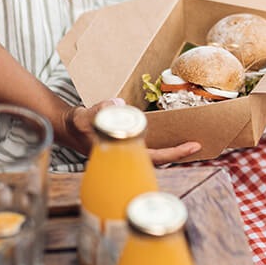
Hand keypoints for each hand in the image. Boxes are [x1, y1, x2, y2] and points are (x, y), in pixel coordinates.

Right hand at [60, 100, 201, 164]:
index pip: (153, 157)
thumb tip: (120, 104)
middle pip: (158, 160)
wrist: (67, 128)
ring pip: (154, 155)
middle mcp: (127, 158)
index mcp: (121, 156)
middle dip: (178, 154)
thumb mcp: (85, 117)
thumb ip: (100, 110)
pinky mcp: (125, 145)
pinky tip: (169, 137)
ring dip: (170, 150)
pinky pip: (147, 147)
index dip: (174, 153)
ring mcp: (126, 153)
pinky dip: (160, 144)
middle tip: (198, 144)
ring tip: (188, 142)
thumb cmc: (77, 125)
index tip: (193, 146)